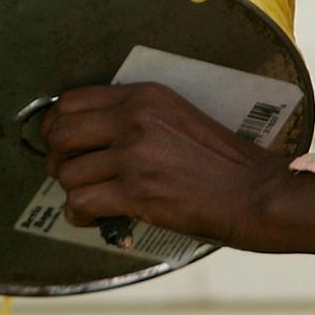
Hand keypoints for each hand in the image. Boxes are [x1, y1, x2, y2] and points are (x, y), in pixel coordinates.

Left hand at [41, 81, 294, 249]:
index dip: (56, 125)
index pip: (72, 100)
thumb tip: (91, 135)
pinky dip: (79, 214)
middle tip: (68, 173)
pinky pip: (82, 201)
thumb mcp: (179, 118)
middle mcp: (135, 119)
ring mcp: (136, 155)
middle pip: (61, 133)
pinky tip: (92, 218)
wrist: (259, 194)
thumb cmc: (225, 163)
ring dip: (72, 191)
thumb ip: (137, 118)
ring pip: (68, 172)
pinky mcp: (138, 193)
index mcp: (145, 96)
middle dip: (56, 158)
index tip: (60, 142)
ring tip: (89, 200)